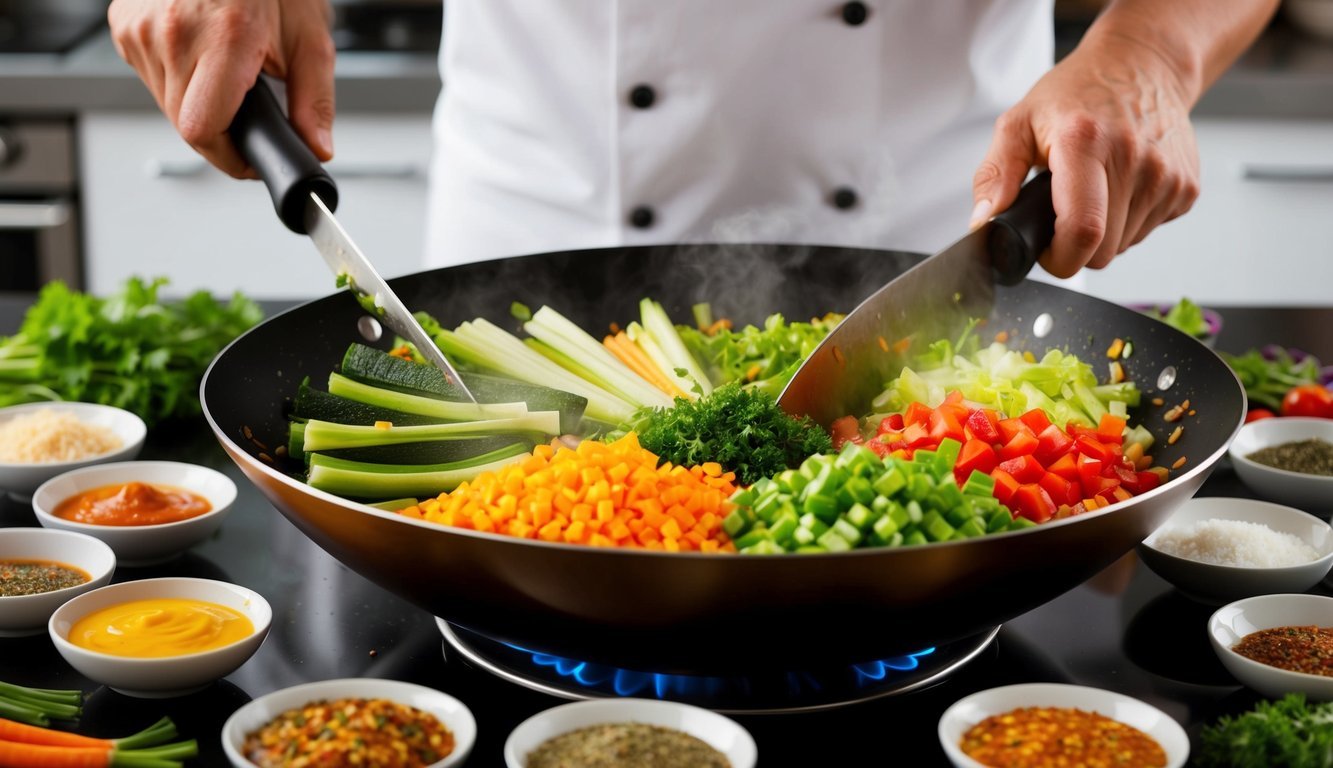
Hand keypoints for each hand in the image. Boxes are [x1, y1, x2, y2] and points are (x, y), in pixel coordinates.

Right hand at [108, 0, 334, 178]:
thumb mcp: (308, 37)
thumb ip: (314, 100)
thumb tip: (316, 146)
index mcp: (225, 38)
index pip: (203, 130)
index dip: (229, 157)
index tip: (249, 161)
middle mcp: (175, 32)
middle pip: (186, 123)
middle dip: (222, 131)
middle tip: (250, 109)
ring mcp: (141, 27)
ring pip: (166, 103)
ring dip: (198, 103)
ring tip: (227, 71)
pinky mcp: (123, 24)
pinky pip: (150, 75)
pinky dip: (177, 77)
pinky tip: (200, 53)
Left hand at [970, 34, 1200, 277]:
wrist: (1143, 65)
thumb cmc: (1077, 93)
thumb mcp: (1019, 122)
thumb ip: (996, 175)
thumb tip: (984, 222)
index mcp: (1085, 143)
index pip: (1082, 230)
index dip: (1059, 259)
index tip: (1045, 252)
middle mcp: (1133, 160)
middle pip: (1103, 251)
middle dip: (1075, 247)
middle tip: (1061, 215)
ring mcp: (1168, 175)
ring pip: (1125, 246)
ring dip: (1103, 233)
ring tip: (1093, 192)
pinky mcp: (1187, 187)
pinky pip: (1148, 231)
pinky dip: (1128, 222)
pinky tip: (1120, 187)